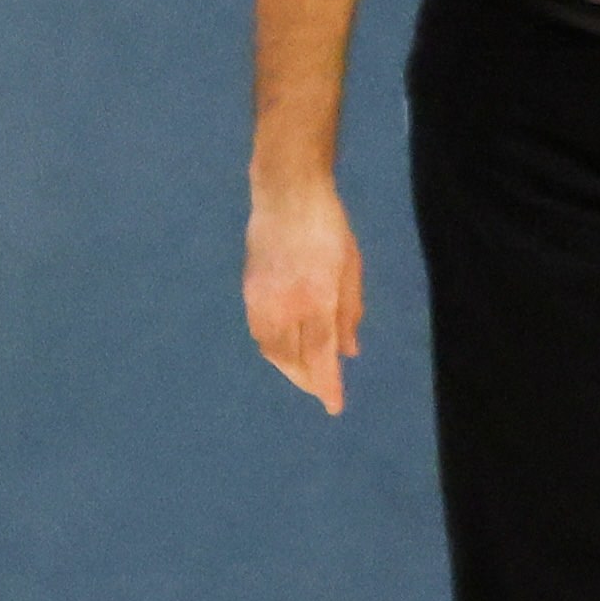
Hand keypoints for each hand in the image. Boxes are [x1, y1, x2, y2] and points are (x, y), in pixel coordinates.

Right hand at [243, 182, 364, 413]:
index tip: (334, 406)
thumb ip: (350, 312)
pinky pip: (259, 332)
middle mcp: (284, 304)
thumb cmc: (329, 227)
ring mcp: (261, 298)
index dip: (326, 384)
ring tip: (306, 377)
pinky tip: (285, 351)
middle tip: (323, 391)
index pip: (319, 354)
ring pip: (270, 348)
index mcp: (315, 297)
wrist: (285, 194)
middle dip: (307, 380)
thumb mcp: (351, 268)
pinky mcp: (248, 290)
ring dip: (288, 368)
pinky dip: (272, 348)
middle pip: (291, 357)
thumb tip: (348, 352)